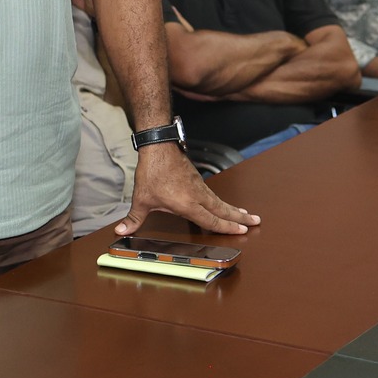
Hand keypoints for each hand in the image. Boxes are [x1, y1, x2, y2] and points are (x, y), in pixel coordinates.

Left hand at [115, 144, 260, 236]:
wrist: (158, 145)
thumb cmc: (151, 172)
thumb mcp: (141, 199)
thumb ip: (133, 218)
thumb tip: (120, 232)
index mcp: (188, 204)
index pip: (211, 221)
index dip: (226, 228)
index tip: (242, 231)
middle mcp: (198, 196)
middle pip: (223, 210)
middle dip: (240, 218)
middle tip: (257, 222)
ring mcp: (199, 186)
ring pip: (219, 201)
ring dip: (234, 209)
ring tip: (246, 215)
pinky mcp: (196, 178)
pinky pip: (213, 194)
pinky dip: (222, 201)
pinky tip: (222, 204)